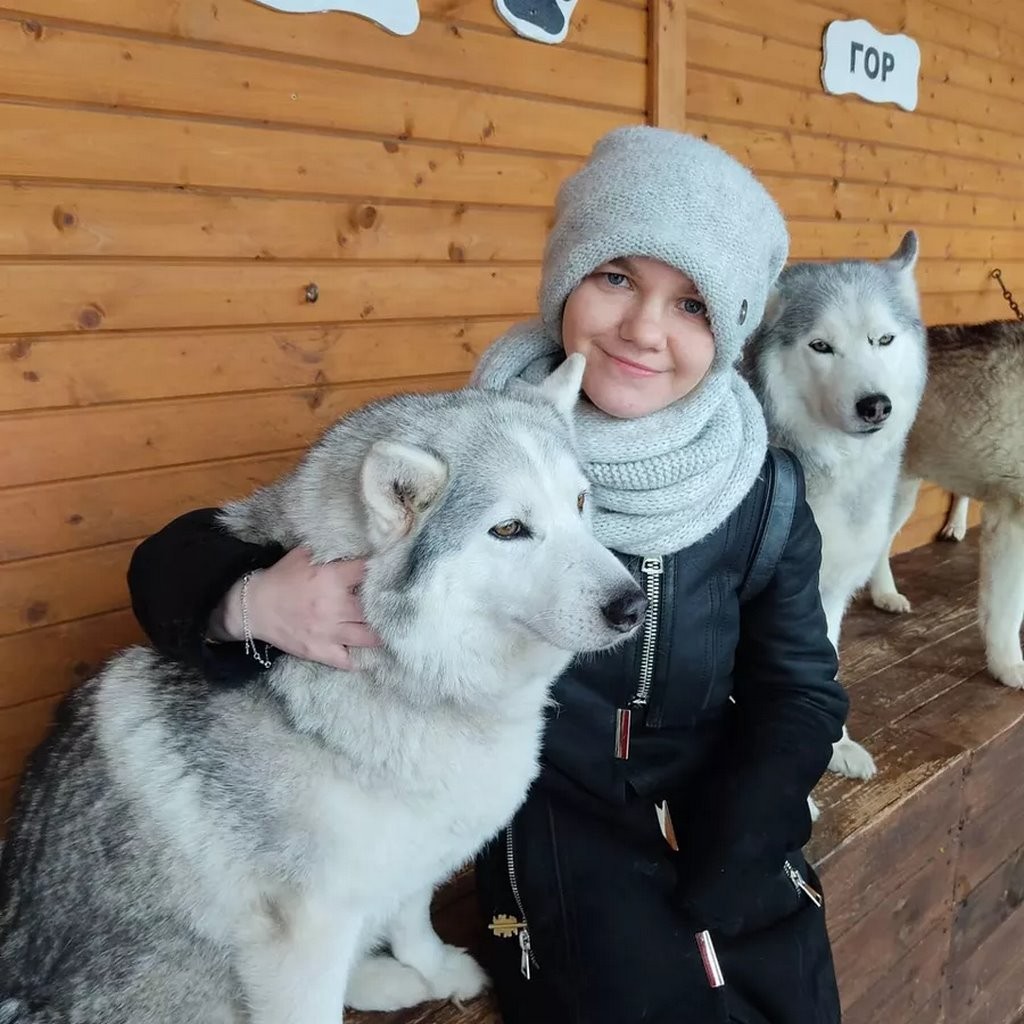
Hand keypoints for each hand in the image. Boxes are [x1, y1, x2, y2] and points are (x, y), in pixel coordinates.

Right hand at [210, 548, 380, 669]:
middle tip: (394, 604)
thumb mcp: (303, 556)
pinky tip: (365, 651)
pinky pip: (348, 660)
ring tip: (387, 627)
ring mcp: (328, 631)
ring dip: (380, 631)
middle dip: (386, 604)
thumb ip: (329, 551)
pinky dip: (358, 657)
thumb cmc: (280, 579)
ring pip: (369, 636)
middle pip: (375, 607)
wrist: (253, 608)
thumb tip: (354, 542)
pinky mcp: (320, 651)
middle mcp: (334, 606)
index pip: (367, 572)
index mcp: (331, 579)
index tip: (390, 572)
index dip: (382, 570)